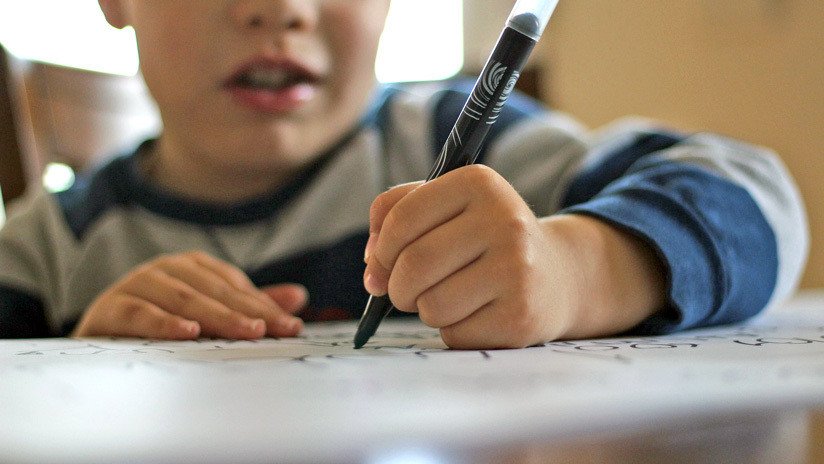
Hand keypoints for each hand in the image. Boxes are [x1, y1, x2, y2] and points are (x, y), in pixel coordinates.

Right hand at [73, 251, 306, 338]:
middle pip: (213, 291)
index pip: (236, 286)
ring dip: (215, 315)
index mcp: (193, 267)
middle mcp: (167, 269)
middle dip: (247, 312)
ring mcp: (138, 284)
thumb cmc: (161, 321)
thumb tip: (299, 297)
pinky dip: (164, 323)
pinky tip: (187, 333)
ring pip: (183, 299)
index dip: (265, 306)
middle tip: (273, 331)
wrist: (99, 336)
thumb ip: (250, 306)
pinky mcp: (111, 307)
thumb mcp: (208, 313)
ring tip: (245, 331)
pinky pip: (141, 313)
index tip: (292, 326)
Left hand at [364, 165, 664, 348]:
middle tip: (405, 291)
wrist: (558, 276)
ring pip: (431, 305)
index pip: (401, 218)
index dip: (379, 250)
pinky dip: (453, 330)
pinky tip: (477, 314)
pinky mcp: (520, 317)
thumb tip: (372, 269)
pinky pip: (454, 334)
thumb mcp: (447, 207)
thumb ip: (395, 216)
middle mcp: (504, 221)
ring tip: (450, 298)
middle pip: (414, 265)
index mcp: (479, 183)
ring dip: (426, 310)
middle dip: (396, 287)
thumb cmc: (484, 239)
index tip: (380, 265)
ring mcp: (517, 270)